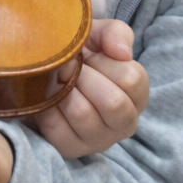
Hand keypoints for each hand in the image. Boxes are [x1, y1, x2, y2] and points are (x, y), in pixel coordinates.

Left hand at [30, 19, 149, 159]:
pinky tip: (45, 96)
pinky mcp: (71, 148)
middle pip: (113, 103)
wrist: (45, 71)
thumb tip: (122, 53)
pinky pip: (57, 128)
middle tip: (67, 65)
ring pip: (84, 115)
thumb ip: (115, 34)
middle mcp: (125, 123)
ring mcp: (99, 140)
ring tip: (56, 78)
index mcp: (137, 96)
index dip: (104, 62)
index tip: (87, 55)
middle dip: (84, 77)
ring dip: (63, 89)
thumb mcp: (98, 36)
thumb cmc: (79, 54)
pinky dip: (46, 106)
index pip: (132, 79)